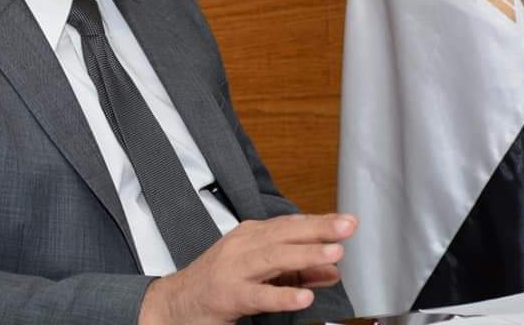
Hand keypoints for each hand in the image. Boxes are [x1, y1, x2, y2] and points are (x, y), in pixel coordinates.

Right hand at [138, 213, 357, 324]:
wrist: (176, 302)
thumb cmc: (219, 283)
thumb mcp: (261, 273)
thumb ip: (298, 271)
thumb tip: (333, 269)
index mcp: (250, 236)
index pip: (289, 225)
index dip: (319, 222)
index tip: (347, 221)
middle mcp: (242, 246)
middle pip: (284, 234)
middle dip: (318, 229)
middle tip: (348, 226)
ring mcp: (234, 270)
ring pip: (274, 259)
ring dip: (305, 255)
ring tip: (334, 254)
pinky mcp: (228, 295)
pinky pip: (259, 296)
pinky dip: (282, 296)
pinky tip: (303, 297)